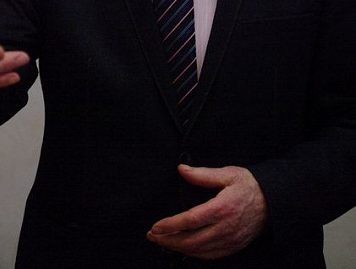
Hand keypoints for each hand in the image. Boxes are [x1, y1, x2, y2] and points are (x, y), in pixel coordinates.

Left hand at [147, 164, 267, 259]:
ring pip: (199, 251)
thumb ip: (202, 174)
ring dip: (178, 248)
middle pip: (191, 240)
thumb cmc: (250, 185)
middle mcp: (225, 228)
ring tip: (164, 242)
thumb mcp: (227, 173)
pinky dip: (194, 254)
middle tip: (153, 236)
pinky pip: (210, 256)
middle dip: (168, 240)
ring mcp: (230, 240)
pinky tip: (185, 249)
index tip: (156, 226)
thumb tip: (182, 169)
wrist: (273, 201)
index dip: (170, 225)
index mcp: (222, 208)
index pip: (190, 220)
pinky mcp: (233, 247)